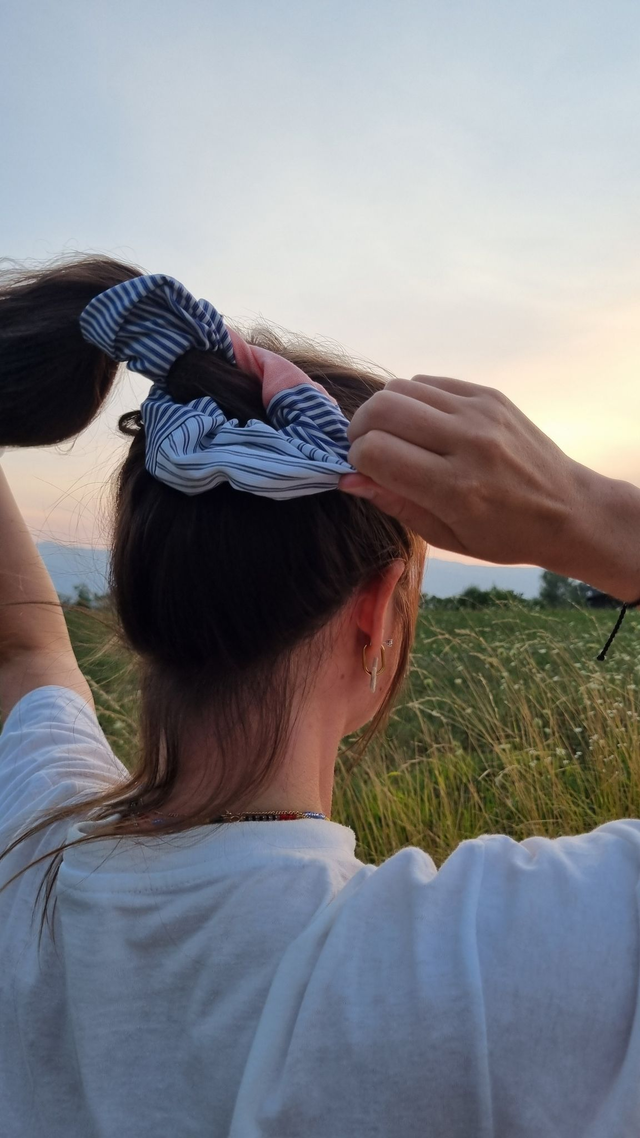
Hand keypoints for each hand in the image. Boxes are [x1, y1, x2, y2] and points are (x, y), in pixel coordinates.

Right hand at [338, 375, 639, 600]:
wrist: (569, 510)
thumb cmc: (505, 535)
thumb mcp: (446, 536)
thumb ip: (395, 503)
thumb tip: (349, 478)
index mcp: (455, 489)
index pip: (375, 452)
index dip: (358, 460)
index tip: (365, 471)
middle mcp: (467, 443)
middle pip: (382, 409)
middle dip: (361, 428)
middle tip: (368, 447)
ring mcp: (480, 413)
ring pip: (401, 388)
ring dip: (385, 411)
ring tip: (395, 435)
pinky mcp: (490, 395)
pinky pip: (430, 382)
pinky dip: (414, 400)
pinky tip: (424, 425)